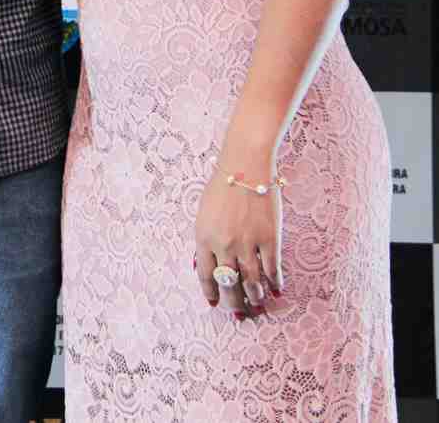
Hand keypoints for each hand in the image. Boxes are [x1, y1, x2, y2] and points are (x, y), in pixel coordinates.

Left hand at [194, 170, 282, 318]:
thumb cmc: (223, 186)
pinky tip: (277, 290)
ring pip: (252, 283)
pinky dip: (275, 283)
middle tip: (240, 314)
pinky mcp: (269, 238)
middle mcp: (224, 244)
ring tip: (258, 305)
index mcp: (204, 237)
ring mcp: (247, 243)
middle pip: (229, 285)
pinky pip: (272, 269)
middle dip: (234, 303)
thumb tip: (209, 266)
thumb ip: (206, 239)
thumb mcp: (204, 213)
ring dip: (255, 298)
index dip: (211, 293)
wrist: (245, 165)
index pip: (206, 275)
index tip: (215, 304)